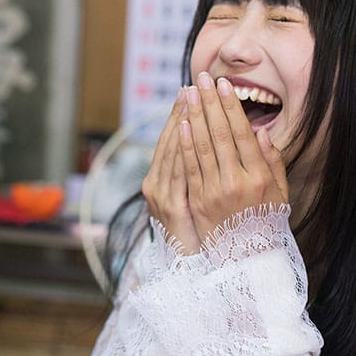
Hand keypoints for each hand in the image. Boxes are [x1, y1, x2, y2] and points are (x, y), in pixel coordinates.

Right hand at [142, 88, 202, 254]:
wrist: (192, 270)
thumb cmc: (199, 236)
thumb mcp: (191, 202)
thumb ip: (193, 174)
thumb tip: (196, 144)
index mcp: (160, 182)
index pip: (172, 141)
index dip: (180, 116)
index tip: (189, 92)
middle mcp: (155, 185)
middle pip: (171, 141)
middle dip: (182, 112)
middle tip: (191, 85)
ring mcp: (161, 195)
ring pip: (172, 151)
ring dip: (182, 122)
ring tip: (191, 98)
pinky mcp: (170, 205)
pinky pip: (178, 170)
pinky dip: (181, 148)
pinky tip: (185, 129)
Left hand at [178, 72, 288, 240]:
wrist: (245, 260)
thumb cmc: (266, 222)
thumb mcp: (280, 194)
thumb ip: (273, 162)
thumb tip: (261, 131)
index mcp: (260, 178)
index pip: (242, 134)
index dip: (232, 107)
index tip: (225, 85)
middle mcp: (236, 183)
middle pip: (219, 134)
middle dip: (210, 102)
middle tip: (203, 78)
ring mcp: (213, 193)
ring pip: (201, 146)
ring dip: (194, 115)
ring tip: (190, 92)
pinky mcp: (196, 201)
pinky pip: (188, 166)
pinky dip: (184, 142)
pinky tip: (181, 122)